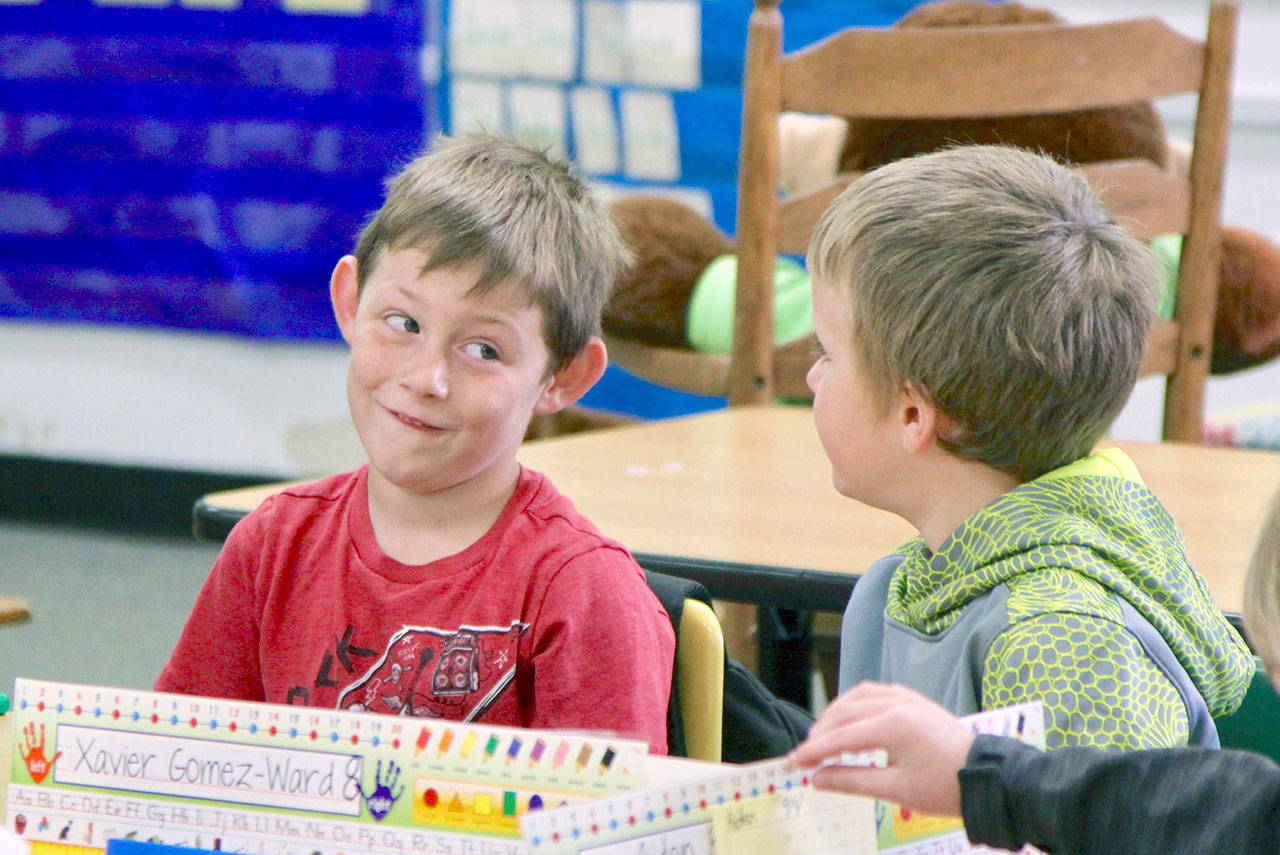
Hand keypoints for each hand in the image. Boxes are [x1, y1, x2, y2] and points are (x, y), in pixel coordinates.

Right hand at [790, 682, 973, 816]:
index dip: (815, 751)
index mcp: (892, 726)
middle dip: (822, 732)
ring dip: (838, 713)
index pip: (842, 737)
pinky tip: (853, 716)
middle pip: (846, 712)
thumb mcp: (896, 791)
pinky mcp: (916, 701)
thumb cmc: (945, 788)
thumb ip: (852, 781)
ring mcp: (908, 699)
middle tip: (806, 754)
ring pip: (860, 696)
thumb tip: (817, 780)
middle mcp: (897, 704)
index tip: (794, 762)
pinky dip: (858, 703)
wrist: (988, 778)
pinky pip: (878, 693)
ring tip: (824, 734)